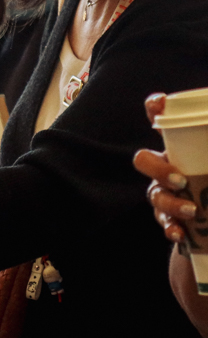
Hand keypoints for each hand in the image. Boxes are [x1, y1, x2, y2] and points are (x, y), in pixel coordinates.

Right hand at [134, 93, 193, 242]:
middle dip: (156, 169)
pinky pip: (164, 222)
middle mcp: (168, 165)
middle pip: (144, 160)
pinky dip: (171, 227)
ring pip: (154, 194)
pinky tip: (180, 233)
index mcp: (183, 144)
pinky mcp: (170, 216)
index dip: (154, 109)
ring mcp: (165, 192)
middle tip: (179, 180)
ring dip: (171, 202)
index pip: (161, 119)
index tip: (160, 104)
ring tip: (192, 211)